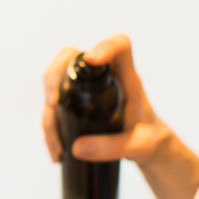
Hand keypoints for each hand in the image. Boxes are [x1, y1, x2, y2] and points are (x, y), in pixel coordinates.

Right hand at [41, 34, 170, 167]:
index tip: (91, 61)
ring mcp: (87, 85)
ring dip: (49, 112)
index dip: (105, 46)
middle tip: (53, 104)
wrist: (147, 143)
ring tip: (58, 150)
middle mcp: (104, 75)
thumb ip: (112, 147)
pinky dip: (50, 126)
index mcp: (128, 78)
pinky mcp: (77, 99)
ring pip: (57, 82)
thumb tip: (76, 147)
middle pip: (72, 56)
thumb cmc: (149, 138)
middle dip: (54, 76)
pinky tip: (56, 151)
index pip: (120, 46)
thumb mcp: (138, 147)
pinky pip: (55, 104)